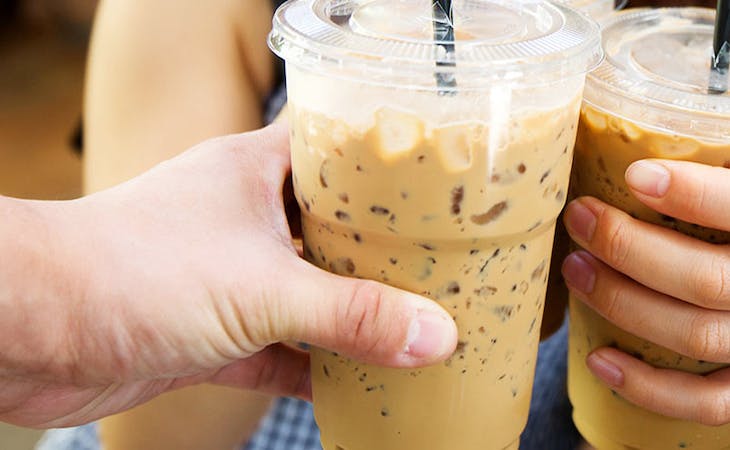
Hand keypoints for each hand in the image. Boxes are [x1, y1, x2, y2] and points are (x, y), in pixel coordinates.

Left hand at [0, 123, 456, 427]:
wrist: (30, 332)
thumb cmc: (132, 271)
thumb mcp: (263, 288)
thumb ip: (351, 314)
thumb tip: (435, 335)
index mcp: (254, 173)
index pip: (332, 150)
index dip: (383, 164)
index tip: (437, 187)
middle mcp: (241, 218)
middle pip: (326, 229)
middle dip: (377, 253)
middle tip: (440, 267)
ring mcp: (226, 276)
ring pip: (304, 293)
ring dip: (349, 316)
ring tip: (412, 328)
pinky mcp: (210, 331)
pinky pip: (278, 347)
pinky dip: (313, 366)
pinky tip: (355, 383)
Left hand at [562, 159, 729, 425]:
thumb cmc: (726, 237)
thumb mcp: (728, 198)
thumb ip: (708, 179)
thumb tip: (633, 146)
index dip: (695, 195)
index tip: (634, 176)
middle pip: (706, 279)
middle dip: (629, 248)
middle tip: (578, 218)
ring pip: (696, 334)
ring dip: (622, 303)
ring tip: (573, 269)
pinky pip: (705, 402)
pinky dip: (648, 386)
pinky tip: (597, 357)